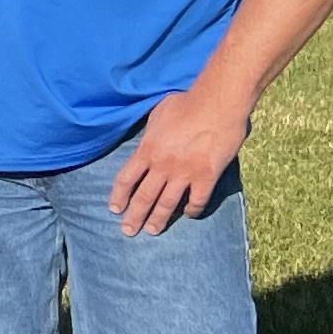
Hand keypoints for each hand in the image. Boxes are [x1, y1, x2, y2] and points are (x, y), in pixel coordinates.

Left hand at [110, 77, 249, 235]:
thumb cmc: (187, 102)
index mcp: (147, 150)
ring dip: (158, 220)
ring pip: (167, 203)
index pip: (125, 179)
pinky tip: (189, 214)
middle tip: (128, 231)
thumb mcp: (158, 114)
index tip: (115, 209)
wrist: (217, 102)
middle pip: (143, 197)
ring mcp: (185, 173)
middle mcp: (162, 165)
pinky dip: (192, 210)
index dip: (118, 196)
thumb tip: (148, 138)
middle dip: (134, 216)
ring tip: (153, 231)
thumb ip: (150, 132)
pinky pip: (197, 200)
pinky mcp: (207, 176)